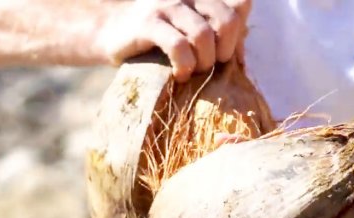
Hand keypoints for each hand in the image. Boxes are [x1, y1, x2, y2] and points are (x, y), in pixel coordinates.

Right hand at [96, 0, 251, 81]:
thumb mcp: (192, 32)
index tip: (225, 53)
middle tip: (210, 65)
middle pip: (228, 19)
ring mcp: (166, 4)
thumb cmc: (158, 38)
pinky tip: (179, 73)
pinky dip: (184, 65)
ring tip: (193, 71)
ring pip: (203, 35)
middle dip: (225, 50)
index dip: (239, 34)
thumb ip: (219, 36)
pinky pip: (178, 46)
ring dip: (203, 62)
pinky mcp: (148, 23)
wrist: (111, 34)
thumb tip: (242, 60)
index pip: (241, 3)